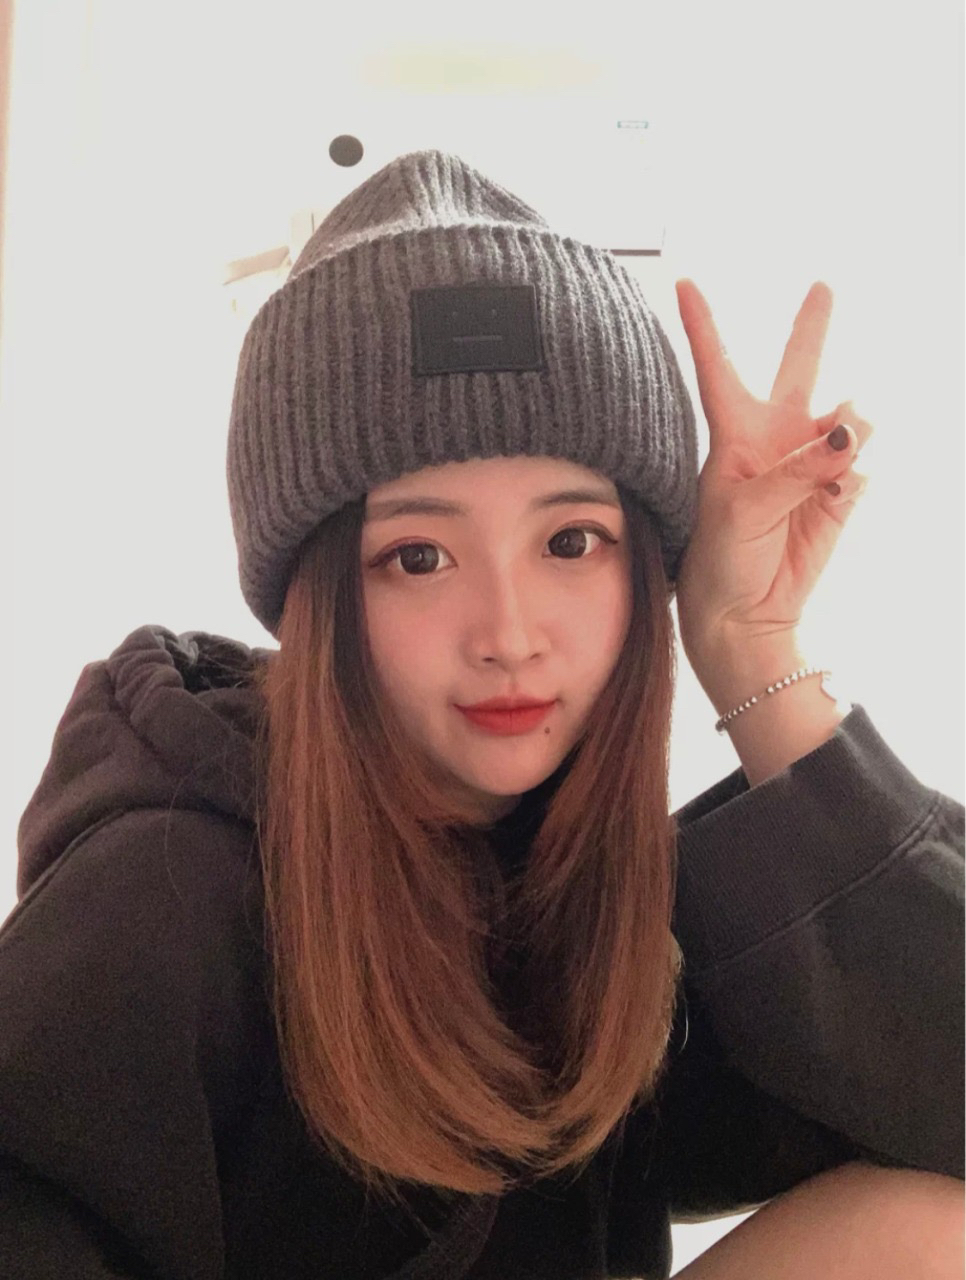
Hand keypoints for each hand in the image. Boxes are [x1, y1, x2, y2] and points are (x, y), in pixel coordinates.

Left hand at [671, 278, 872, 668]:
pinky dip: (855, 479)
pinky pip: (862, 467)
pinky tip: (839, 497)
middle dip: (812, 328)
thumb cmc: (721, 559)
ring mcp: (810, 464)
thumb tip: (853, 432)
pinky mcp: (839, 493)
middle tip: (823, 286)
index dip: (702, 325)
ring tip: (838, 458)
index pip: (716, 369)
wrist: (745, 615)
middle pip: (798, 369)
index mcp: (734, 435)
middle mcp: (774, 440)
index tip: (684, 281)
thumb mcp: (745, 508)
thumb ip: (798, 468)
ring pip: (848, 419)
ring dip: (851, 429)